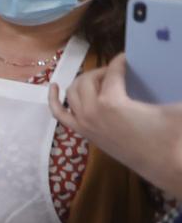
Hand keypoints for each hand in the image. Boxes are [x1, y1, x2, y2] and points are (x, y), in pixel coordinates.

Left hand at [53, 54, 181, 197]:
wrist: (161, 165)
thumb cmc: (168, 136)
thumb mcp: (174, 109)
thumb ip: (171, 89)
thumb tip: (175, 68)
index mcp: (112, 102)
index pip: (111, 72)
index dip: (120, 61)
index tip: (127, 57)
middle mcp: (91, 111)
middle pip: (87, 79)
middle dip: (101, 71)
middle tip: (117, 72)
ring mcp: (84, 123)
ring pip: (72, 92)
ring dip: (84, 81)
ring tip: (101, 80)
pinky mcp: (82, 132)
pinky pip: (59, 114)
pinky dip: (53, 99)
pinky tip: (53, 86)